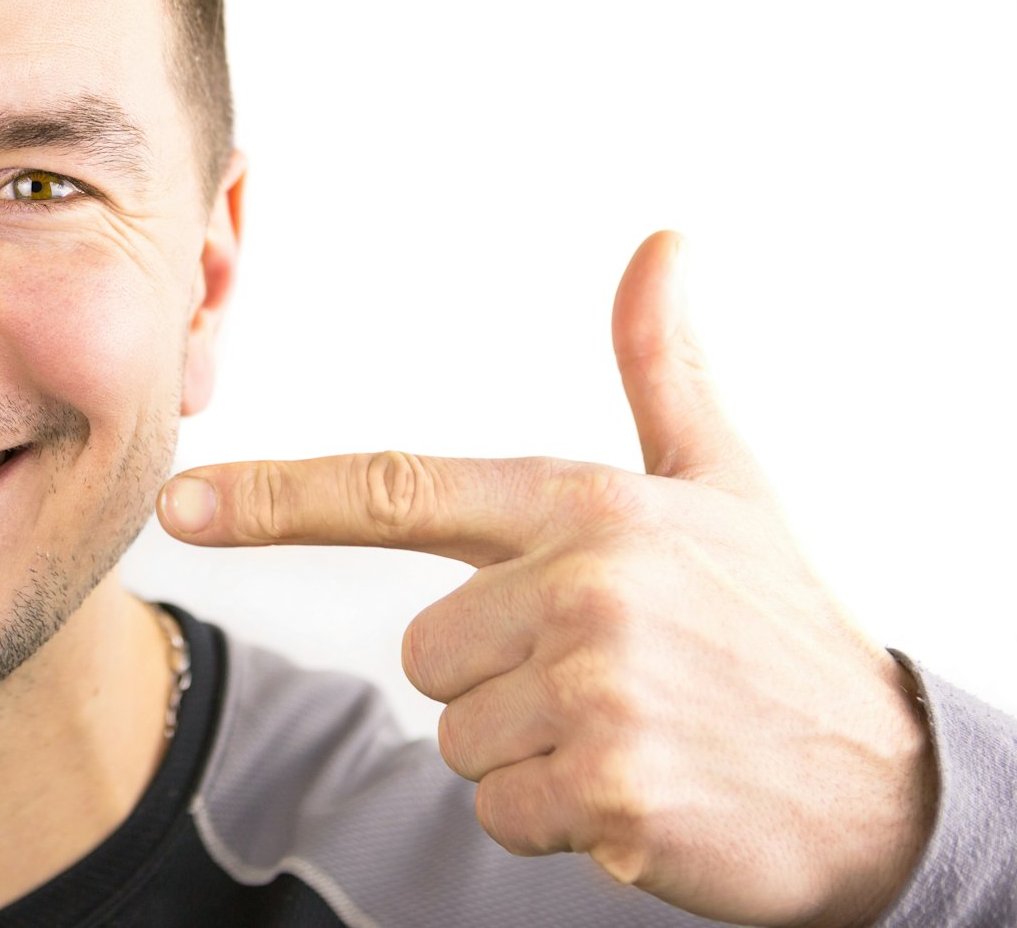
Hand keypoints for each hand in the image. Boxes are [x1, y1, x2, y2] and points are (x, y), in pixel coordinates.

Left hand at [158, 231, 935, 926]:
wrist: (883, 782)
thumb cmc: (778, 624)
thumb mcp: (724, 482)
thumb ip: (663, 369)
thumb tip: (663, 243)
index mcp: (586, 503)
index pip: (397, 488)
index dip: (276, 496)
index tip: (180, 503)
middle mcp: (583, 584)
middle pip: (423, 654)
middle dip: (494, 680)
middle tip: (605, 677)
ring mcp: (598, 689)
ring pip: (457, 738)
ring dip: (529, 754)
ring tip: (631, 731)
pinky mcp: (612, 789)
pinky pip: (503, 811)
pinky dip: (559, 820)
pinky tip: (641, 793)